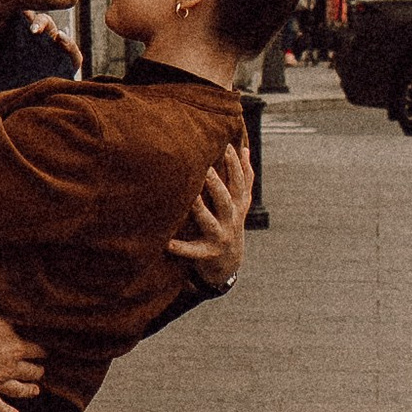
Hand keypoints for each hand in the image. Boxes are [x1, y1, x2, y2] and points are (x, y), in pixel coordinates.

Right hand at [0, 308, 44, 411]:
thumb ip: (13, 333)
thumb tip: (21, 339)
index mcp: (16, 349)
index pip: (36, 352)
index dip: (40, 352)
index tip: (42, 353)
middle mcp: (10, 368)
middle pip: (31, 372)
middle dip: (38, 371)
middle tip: (41, 371)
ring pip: (19, 390)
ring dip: (29, 390)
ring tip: (36, 391)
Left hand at [170, 143, 252, 292]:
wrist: (229, 263)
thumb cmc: (229, 223)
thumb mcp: (240, 202)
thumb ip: (243, 177)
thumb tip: (244, 148)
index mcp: (238, 205)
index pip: (239, 182)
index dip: (235, 165)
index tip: (227, 147)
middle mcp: (231, 219)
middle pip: (225, 199)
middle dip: (216, 184)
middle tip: (206, 168)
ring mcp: (219, 237)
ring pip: (209, 222)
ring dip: (200, 210)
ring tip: (190, 198)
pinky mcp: (207, 253)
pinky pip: (192, 251)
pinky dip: (180, 248)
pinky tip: (167, 243)